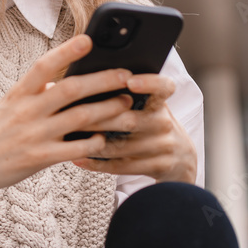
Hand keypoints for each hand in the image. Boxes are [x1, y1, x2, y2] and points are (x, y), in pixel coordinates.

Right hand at [0, 34, 135, 200]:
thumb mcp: (8, 107)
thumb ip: (35, 96)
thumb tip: (65, 85)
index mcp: (18, 94)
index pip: (44, 66)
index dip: (67, 51)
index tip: (88, 39)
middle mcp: (27, 111)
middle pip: (72, 90)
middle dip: (104, 81)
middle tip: (127, 76)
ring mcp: (34, 135)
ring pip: (81, 118)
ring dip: (109, 111)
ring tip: (127, 106)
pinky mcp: (39, 158)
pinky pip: (76, 149)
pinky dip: (94, 143)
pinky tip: (104, 140)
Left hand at [71, 74, 197, 183]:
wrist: (181, 158)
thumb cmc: (151, 123)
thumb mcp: (148, 105)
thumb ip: (125, 94)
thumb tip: (86, 81)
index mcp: (160, 103)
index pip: (163, 87)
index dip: (149, 83)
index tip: (130, 81)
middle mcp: (164, 123)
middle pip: (130, 120)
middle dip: (98, 118)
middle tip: (70, 113)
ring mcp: (162, 146)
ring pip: (121, 145)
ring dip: (91, 142)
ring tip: (66, 137)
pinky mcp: (157, 167)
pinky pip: (121, 166)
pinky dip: (97, 162)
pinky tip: (78, 157)